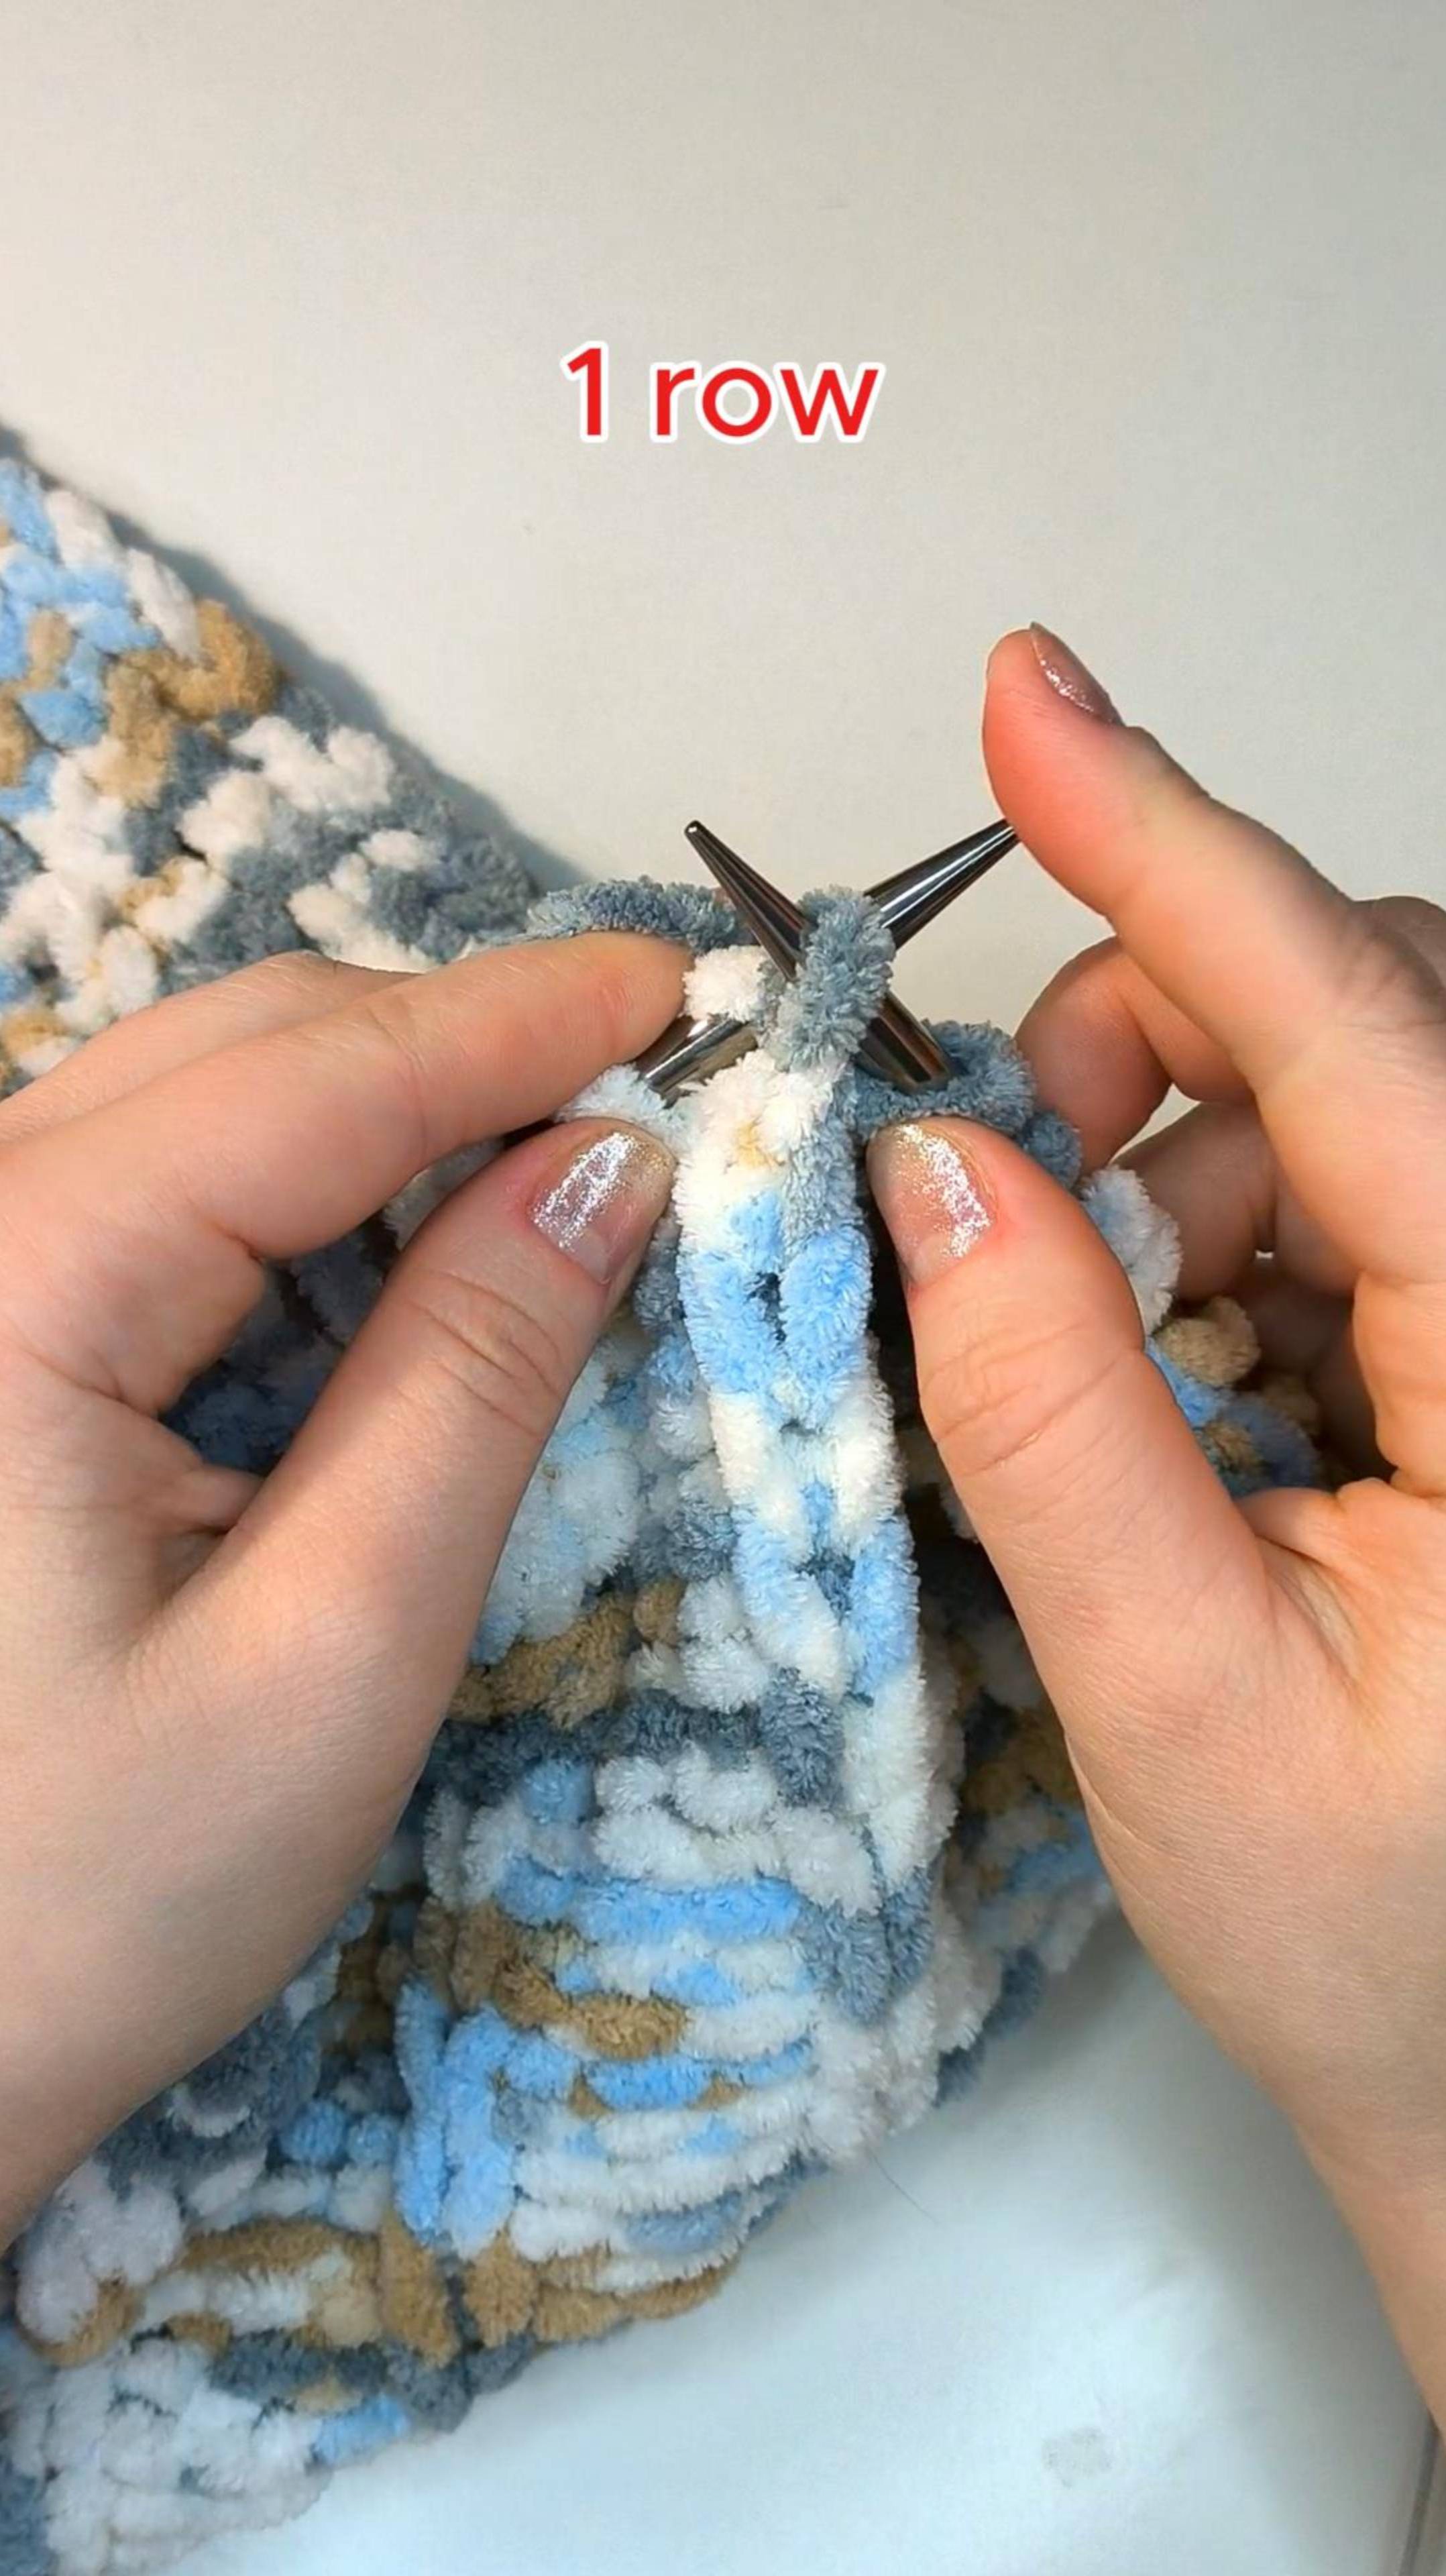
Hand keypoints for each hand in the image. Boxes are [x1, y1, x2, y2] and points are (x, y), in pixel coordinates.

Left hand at [0, 934, 680, 2244]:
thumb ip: (473, 1379)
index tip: (692, 985)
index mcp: (12, 1285)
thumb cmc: (82, 1900)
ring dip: (391, 1123)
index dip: (520, 1017)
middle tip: (658, 1102)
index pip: (312, 1075)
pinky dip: (307, 1203)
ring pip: (202, 1102)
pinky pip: (156, 1195)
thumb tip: (611, 1169)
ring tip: (557, 1188)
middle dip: (464, 1052)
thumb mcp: (333, 1650)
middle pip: (248, 1047)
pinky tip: (407, 1274)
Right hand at [867, 628, 1445, 2415]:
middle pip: (1362, 1024)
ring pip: (1338, 1096)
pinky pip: (1338, 1190)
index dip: (1177, 854)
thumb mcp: (1174, 1691)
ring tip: (1100, 1338)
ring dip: (1171, 1154)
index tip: (1029, 700)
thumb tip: (928, 1167)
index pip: (1358, 1044)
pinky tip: (1178, 1368)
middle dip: (1156, 1040)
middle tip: (1002, 1182)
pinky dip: (1211, 1226)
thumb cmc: (1378, 1938)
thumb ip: (1047, 1413)